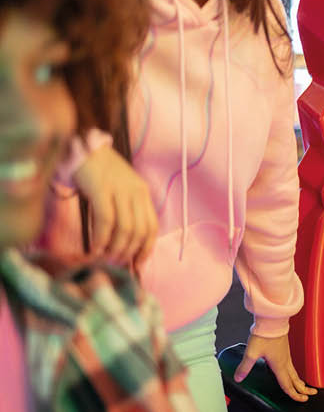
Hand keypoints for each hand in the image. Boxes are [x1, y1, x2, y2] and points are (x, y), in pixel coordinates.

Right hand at [73, 145, 157, 268]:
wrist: (82, 148)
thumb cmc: (100, 173)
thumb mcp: (121, 190)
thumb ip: (125, 210)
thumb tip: (123, 243)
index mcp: (143, 192)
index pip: (152, 226)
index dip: (147, 248)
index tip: (138, 263)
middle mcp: (135, 191)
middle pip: (139, 231)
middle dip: (129, 252)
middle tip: (116, 262)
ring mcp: (119, 189)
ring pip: (124, 228)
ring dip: (115, 248)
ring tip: (104, 257)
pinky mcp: (101, 188)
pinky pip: (105, 220)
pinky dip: (101, 238)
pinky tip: (95, 248)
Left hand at [234, 333, 317, 401]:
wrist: (272, 320)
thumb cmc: (264, 335)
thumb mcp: (252, 352)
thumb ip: (245, 367)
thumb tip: (238, 378)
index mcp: (279, 365)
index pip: (288, 384)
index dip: (294, 394)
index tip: (302, 400)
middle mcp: (285, 362)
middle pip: (296, 379)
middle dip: (303, 389)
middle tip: (310, 396)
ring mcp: (286, 355)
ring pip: (295, 372)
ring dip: (300, 381)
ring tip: (304, 386)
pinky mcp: (285, 350)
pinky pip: (292, 365)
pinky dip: (295, 373)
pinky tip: (291, 372)